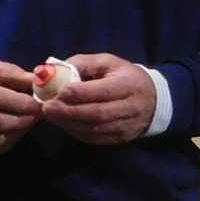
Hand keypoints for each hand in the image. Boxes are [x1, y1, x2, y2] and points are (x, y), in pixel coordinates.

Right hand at [0, 58, 40, 159]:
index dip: (27, 103)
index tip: (40, 103)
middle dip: (26, 119)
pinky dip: (7, 143)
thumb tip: (39, 81)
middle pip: (2, 123)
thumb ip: (11, 73)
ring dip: (18, 132)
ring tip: (25, 122)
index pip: (2, 100)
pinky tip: (11, 132)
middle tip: (37, 114)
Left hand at [37, 54, 158, 146]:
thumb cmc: (124, 76)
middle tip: (46, 108)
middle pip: (97, 114)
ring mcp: (126, 126)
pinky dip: (75, 131)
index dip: (81, 93)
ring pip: (93, 129)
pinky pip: (93, 138)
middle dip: (68, 111)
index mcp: (129, 85)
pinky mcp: (119, 138)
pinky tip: (63, 122)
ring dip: (68, 123)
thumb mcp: (108, 62)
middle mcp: (130, 108)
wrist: (153, 100)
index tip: (59, 92)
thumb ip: (83, 64)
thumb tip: (55, 71)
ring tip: (51, 114)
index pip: (104, 91)